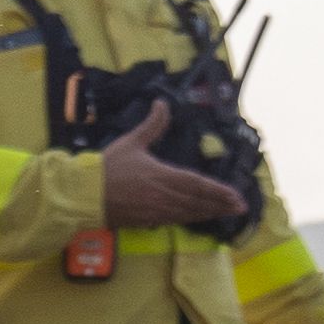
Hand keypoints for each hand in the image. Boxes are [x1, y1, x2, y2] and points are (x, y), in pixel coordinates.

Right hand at [92, 103, 247, 230]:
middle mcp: (163, 196)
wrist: (83, 194)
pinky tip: (198, 218)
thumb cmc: (107, 168)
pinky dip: (189, 219)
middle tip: (240, 208)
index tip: (236, 195)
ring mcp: (155, 211)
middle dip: (221, 204)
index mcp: (162, 175)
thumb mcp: (131, 142)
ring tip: (227, 214)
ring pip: (189, 213)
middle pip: (198, 202)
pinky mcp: (146, 221)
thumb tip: (162, 103)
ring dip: (210, 213)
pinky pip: (174, 221)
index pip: (198, 184)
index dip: (219, 190)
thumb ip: (152, 125)